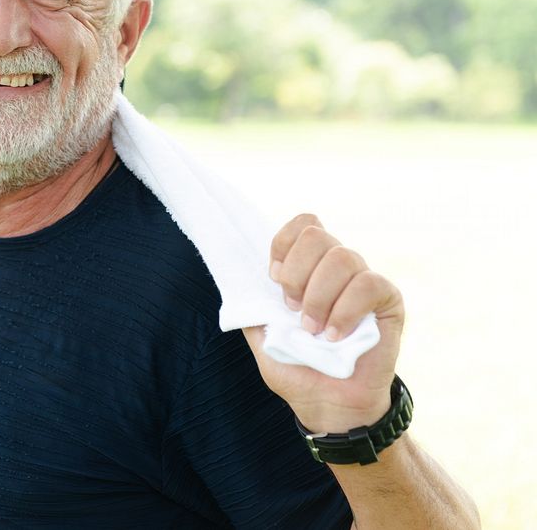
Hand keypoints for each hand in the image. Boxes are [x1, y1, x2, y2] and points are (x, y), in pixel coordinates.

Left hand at [243, 214, 404, 433]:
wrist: (330, 405)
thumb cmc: (298, 369)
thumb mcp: (262, 335)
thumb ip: (254, 305)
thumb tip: (240, 277)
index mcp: (309, 268)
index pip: (303, 224)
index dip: (283, 247)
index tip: (274, 281)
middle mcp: (337, 268)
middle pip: (316, 236)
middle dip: (296, 274)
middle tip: (293, 310)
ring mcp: (365, 280)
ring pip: (342, 257)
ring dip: (319, 297)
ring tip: (313, 331)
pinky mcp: (389, 300)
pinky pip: (368, 284)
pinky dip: (345, 311)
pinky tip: (336, 336)